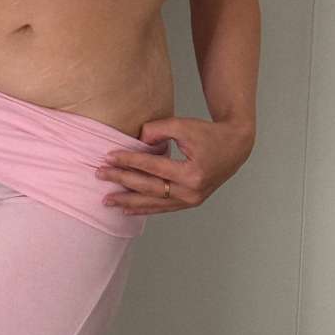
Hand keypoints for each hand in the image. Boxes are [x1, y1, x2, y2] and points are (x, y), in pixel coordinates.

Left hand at [95, 116, 254, 217]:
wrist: (234, 146)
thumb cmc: (209, 134)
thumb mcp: (184, 125)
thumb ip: (159, 129)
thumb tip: (137, 140)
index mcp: (191, 173)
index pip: (151, 167)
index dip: (129, 161)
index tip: (109, 156)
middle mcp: (191, 192)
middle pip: (148, 188)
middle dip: (122, 181)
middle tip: (100, 174)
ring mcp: (191, 200)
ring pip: (153, 203)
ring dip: (128, 202)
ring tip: (107, 200)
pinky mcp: (190, 202)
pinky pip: (162, 208)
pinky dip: (144, 209)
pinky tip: (128, 209)